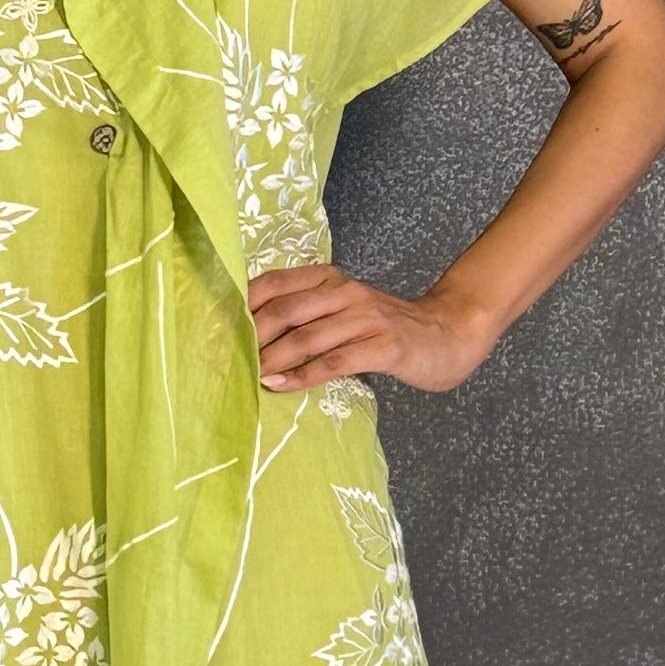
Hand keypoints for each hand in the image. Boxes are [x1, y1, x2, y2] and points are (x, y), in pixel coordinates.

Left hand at [247, 265, 496, 393]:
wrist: (446, 335)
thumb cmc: (386, 329)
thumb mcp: (344, 311)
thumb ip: (307, 316)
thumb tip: (254, 335)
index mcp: (330, 279)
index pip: (276, 283)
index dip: (244, 303)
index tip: (218, 327)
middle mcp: (345, 291)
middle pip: (285, 309)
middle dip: (251, 335)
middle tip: (226, 358)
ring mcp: (366, 317)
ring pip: (306, 336)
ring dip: (272, 358)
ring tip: (248, 375)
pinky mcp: (383, 345)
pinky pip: (334, 361)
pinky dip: (302, 375)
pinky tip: (280, 386)